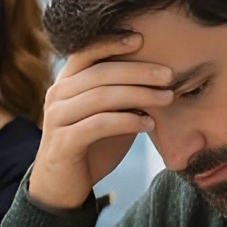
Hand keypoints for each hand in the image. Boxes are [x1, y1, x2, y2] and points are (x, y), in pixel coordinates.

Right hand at [27, 34, 175, 209]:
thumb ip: (123, 96)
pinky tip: (148, 125)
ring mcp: (57, 119)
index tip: (142, 39)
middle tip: (168, 75)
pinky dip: (127, 121)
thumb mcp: (107, 115)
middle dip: (138, 71)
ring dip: (138, 95)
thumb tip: (161, 78)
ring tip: (167, 98)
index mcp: (66, 83)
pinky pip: (98, 124)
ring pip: (100, 97)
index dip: (111, 42)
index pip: (85, 52)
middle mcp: (57, 96)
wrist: (60, 186)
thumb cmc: (89, 146)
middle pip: (99, 73)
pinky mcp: (63, 142)